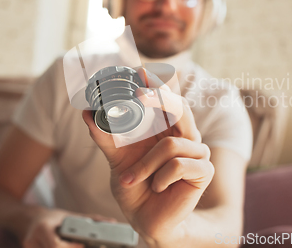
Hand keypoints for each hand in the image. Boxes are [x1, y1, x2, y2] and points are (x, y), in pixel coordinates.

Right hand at [23, 209, 114, 247]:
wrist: (29, 220)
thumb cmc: (53, 218)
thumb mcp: (70, 216)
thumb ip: (90, 220)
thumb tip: (112, 222)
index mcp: (43, 228)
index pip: (55, 245)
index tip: (82, 245)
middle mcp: (32, 240)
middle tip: (84, 246)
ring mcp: (29, 247)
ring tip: (79, 245)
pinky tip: (69, 246)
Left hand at [82, 68, 214, 245]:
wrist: (146, 219)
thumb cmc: (135, 186)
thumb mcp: (116, 159)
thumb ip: (105, 136)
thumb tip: (87, 112)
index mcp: (166, 128)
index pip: (167, 98)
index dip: (157, 83)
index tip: (141, 71)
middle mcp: (183, 135)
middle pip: (179, 107)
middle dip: (159, 99)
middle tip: (138, 94)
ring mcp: (197, 151)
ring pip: (170, 144)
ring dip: (144, 165)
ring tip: (131, 178)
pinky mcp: (203, 170)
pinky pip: (178, 164)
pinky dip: (159, 177)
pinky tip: (156, 187)